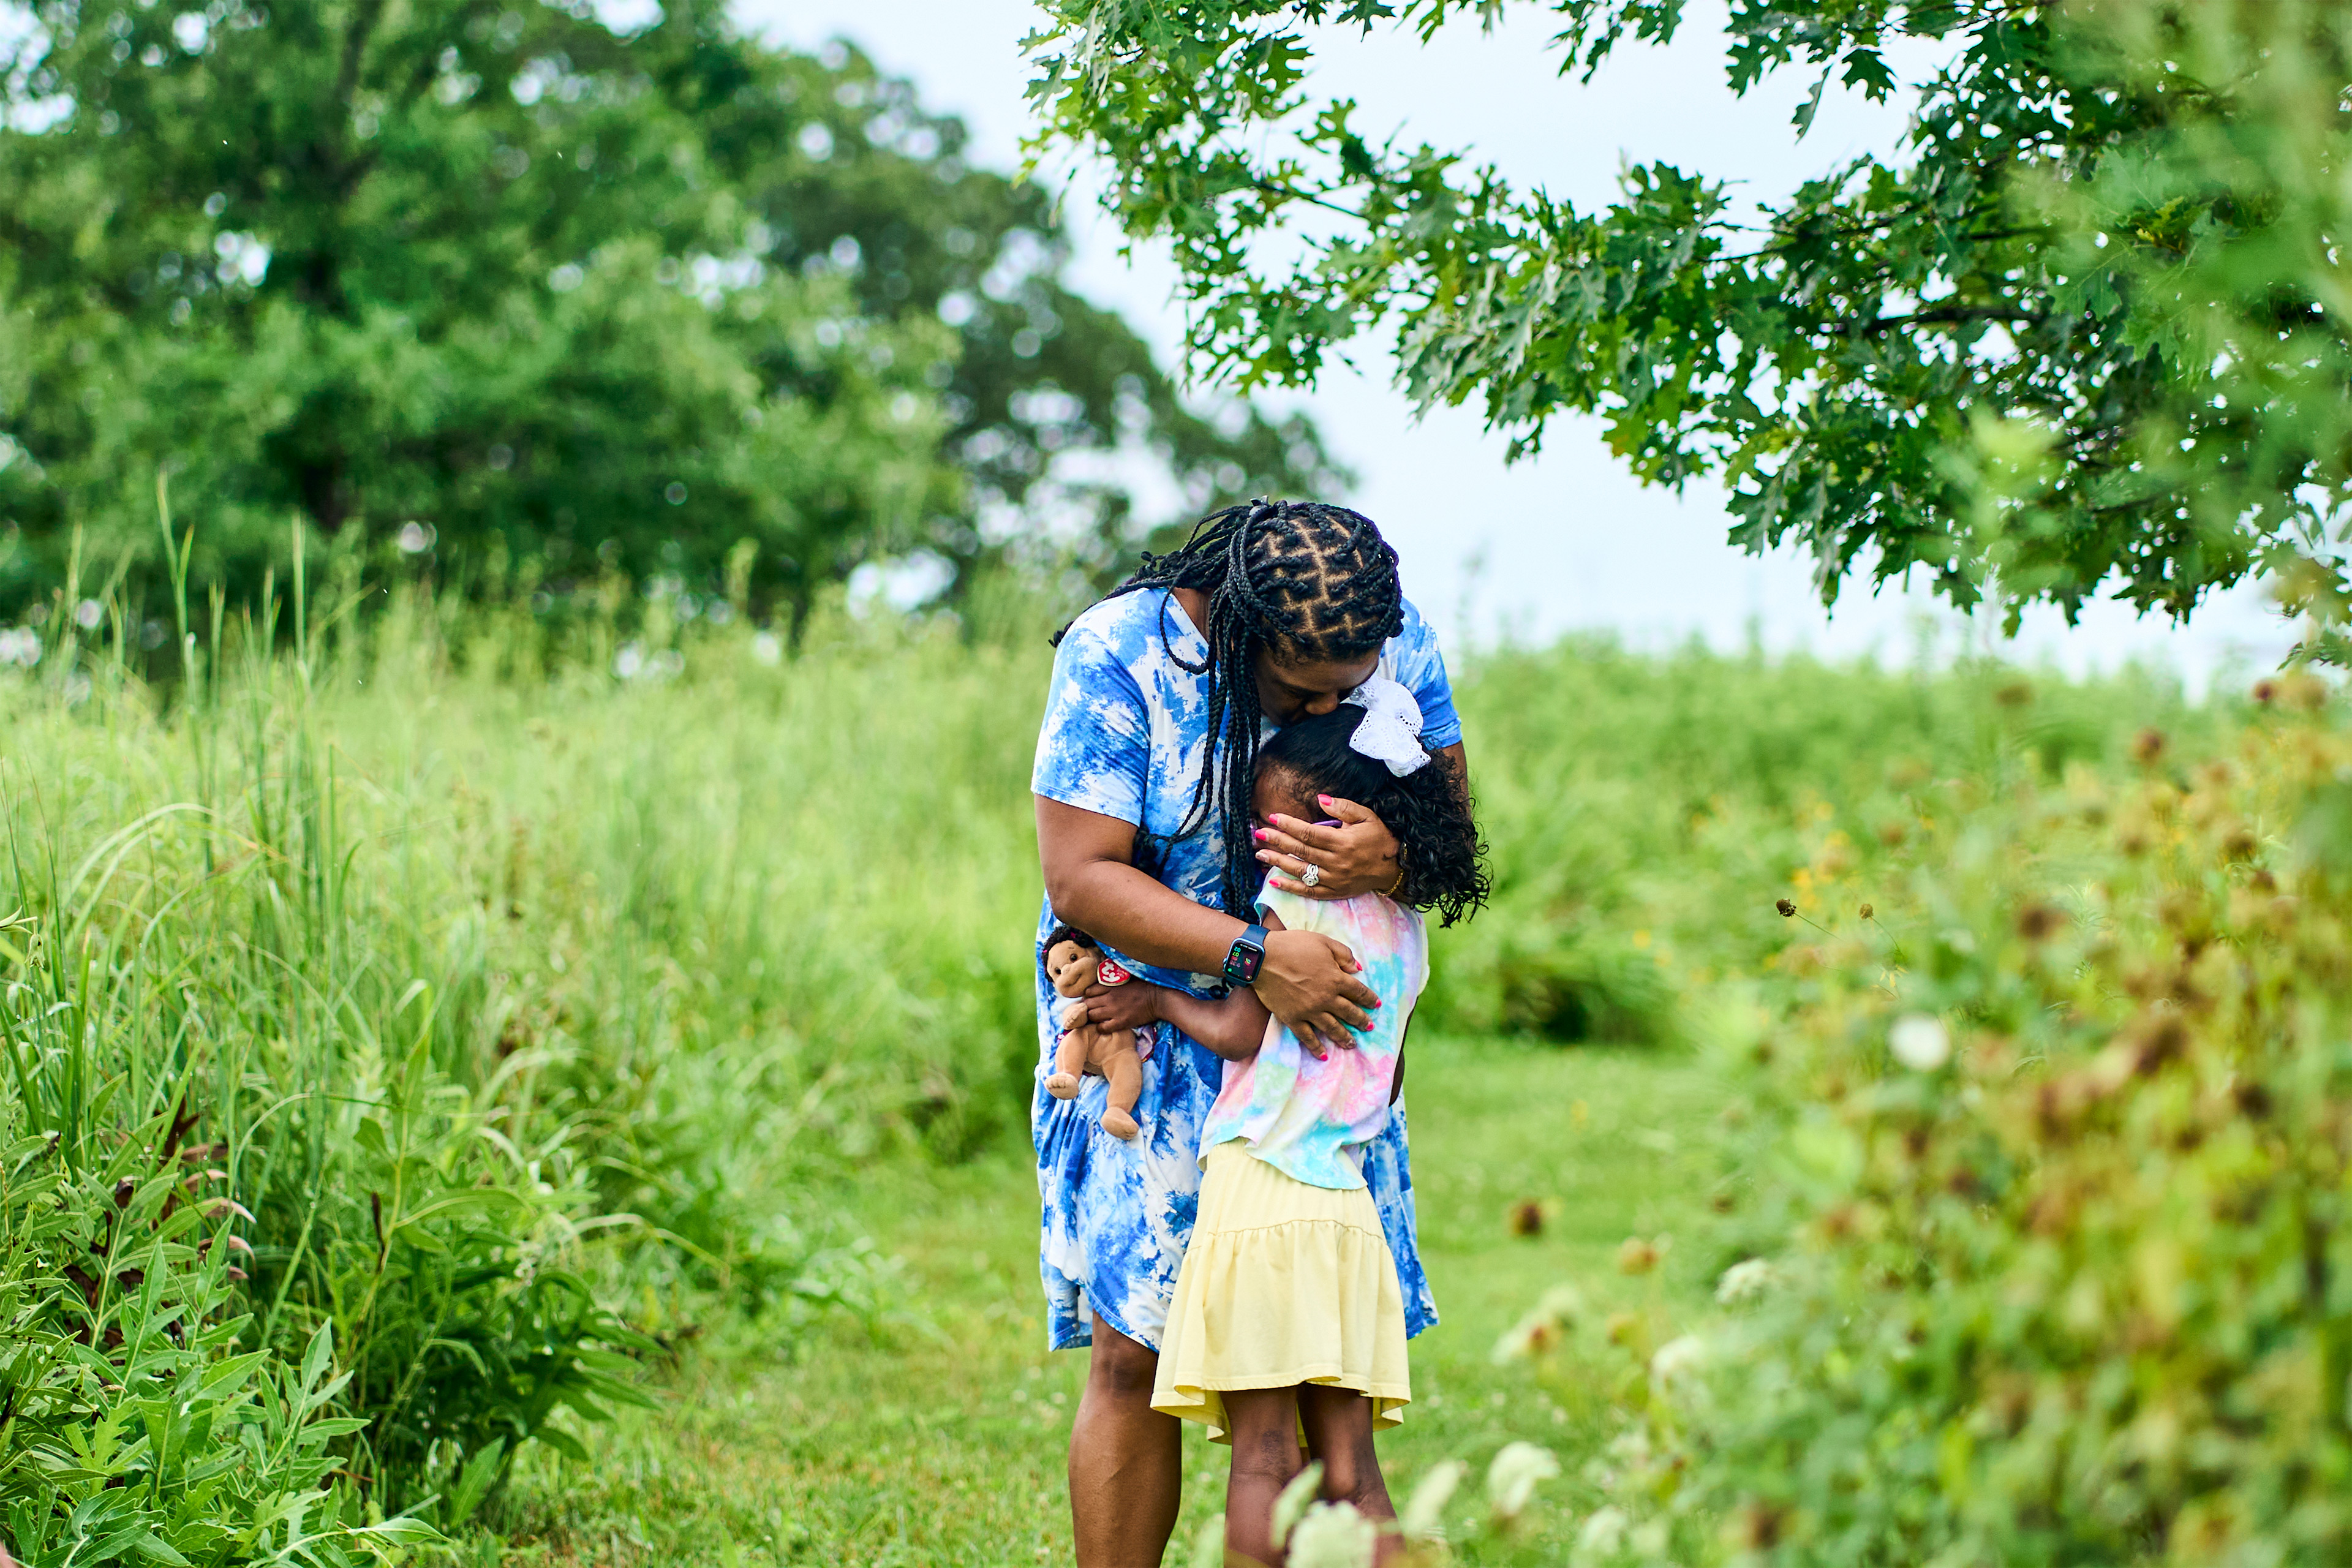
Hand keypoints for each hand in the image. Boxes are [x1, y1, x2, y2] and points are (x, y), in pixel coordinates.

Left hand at [1080, 981, 1162, 1033]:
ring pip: (1092, 1016)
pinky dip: (1100, 1028)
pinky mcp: (1120, 1023)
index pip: (1089, 991)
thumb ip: (1115, 980)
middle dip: (1087, 1006)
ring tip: (1097, 1018)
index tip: (1091, 998)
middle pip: (1088, 1004)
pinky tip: (1105, 1026)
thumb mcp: (1127, 978)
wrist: (1159, 999)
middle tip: (1091, 1009)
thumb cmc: (1146, 986)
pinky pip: (1102, 1028)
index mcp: (1111, 986)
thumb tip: (1106, 979)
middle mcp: (1109, 998)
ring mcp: (1114, 1011)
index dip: (1088, 995)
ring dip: (1092, 1017)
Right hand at [1253, 928, 1377, 1057]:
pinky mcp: (1293, 1018)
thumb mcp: (1323, 942)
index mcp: (1336, 979)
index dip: (1369, 999)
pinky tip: (1323, 1055)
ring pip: (1332, 1028)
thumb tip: (1358, 968)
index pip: (1359, 992)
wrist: (1263, 958)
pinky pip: (1307, 1036)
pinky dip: (1316, 1047)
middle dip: (1361, 1020)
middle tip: (1370, 1027)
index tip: (1376, 1005)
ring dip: (1344, 1037)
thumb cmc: (1293, 946)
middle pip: (1349, 1012)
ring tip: (1352, 1044)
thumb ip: (1344, 954)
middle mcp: (1326, 998)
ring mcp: (1310, 1011)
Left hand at [1254, 796, 1399, 900]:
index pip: (1310, 834)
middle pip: (1301, 851)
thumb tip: (1320, 798)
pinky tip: (1274, 882)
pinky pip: (1309, 891)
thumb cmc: (1379, 838)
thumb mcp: (1367, 817)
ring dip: (1278, 863)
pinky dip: (1290, 888)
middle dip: (1278, 841)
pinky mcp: (1334, 892)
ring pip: (1301, 871)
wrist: (1394, 868)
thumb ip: (1343, 807)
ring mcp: (1334, 880)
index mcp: (1343, 842)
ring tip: (1260, 854)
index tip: (1274, 817)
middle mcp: (1337, 862)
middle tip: (1259, 834)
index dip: (1290, 825)